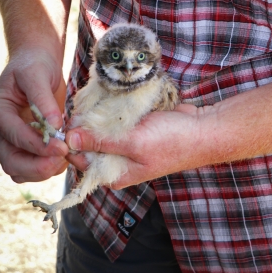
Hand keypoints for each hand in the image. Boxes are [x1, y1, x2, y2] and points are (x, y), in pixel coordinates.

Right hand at [0, 51, 69, 182]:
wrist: (38, 65)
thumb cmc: (36, 66)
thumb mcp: (38, 74)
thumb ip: (43, 99)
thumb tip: (54, 126)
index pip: (13, 136)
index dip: (38, 145)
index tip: (62, 147)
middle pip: (11, 162)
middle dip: (38, 166)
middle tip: (63, 158)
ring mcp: (10, 142)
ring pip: (20, 171)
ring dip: (44, 171)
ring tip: (67, 156)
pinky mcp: (25, 148)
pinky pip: (32, 170)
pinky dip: (49, 169)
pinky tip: (66, 157)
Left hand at [65, 104, 205, 187]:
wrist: (202, 129)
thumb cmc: (172, 142)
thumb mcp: (134, 143)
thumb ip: (101, 143)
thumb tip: (69, 140)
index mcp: (115, 173)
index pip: (80, 160)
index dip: (71, 141)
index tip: (70, 120)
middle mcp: (118, 161)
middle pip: (89, 143)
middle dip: (85, 125)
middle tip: (85, 105)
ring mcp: (126, 144)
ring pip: (101, 129)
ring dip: (98, 115)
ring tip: (96, 99)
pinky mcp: (134, 129)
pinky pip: (115, 120)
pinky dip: (111, 109)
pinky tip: (109, 98)